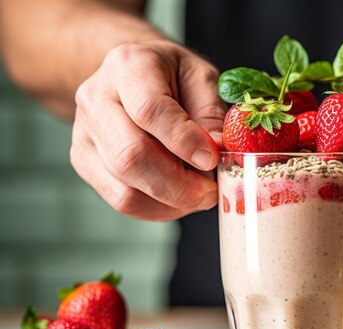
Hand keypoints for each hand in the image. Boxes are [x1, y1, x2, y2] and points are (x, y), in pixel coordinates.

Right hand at [71, 40, 225, 220]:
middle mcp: (96, 98)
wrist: (132, 75)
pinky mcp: (84, 161)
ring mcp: (84, 133)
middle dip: (179, 185)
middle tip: (211, 190)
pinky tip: (179, 199)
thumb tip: (217, 149)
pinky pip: (122, 201)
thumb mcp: (202, 77)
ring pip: (125, 188)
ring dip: (172, 202)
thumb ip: (211, 112)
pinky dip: (158, 209)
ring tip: (199, 194)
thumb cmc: (173, 76)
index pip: (149, 110)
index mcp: (128, 66)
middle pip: (131, 155)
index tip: (212, 160)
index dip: (184, 141)